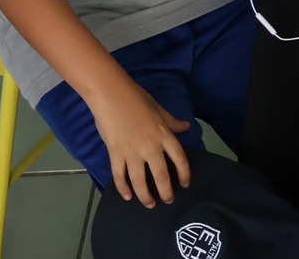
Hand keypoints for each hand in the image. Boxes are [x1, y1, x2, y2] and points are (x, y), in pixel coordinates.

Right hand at [90, 75, 192, 207]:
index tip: (185, 184)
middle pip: (162, 176)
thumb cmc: (136, 98)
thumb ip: (172, 122)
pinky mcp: (116, 154)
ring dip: (146, 196)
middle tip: (168, 200)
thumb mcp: (159, 109)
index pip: (180, 159)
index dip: (184, 174)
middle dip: (166, 192)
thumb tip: (187, 127)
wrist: (111, 94)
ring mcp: (132, 152)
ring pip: (140, 181)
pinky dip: (123, 188)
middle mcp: (151, 147)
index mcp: (164, 135)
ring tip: (150, 204)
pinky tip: (127, 196)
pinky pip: (120, 176)